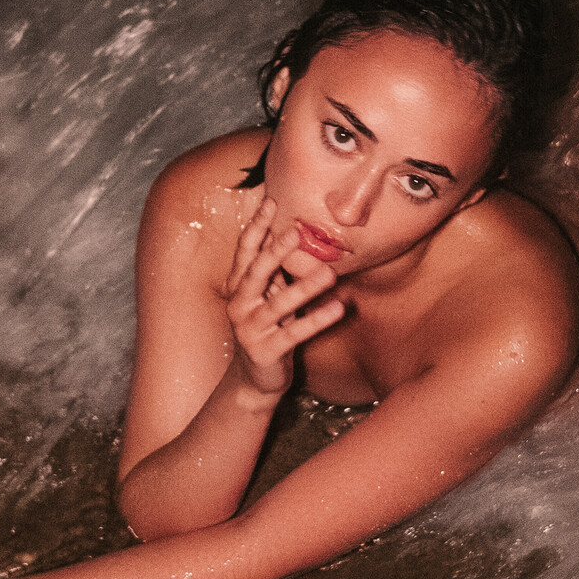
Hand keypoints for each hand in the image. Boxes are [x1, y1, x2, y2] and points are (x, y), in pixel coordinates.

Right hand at [221, 194, 343, 399]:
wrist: (255, 379)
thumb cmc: (267, 328)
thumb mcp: (268, 296)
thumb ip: (274, 270)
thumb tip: (289, 230)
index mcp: (238, 286)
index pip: (245, 250)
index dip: (256, 226)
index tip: (271, 200)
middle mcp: (239, 305)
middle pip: (255, 272)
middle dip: (274, 251)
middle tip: (295, 230)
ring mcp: (250, 329)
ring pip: (278, 304)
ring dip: (304, 288)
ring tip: (329, 273)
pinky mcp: (266, 351)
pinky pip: (295, 333)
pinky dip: (317, 320)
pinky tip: (339, 308)